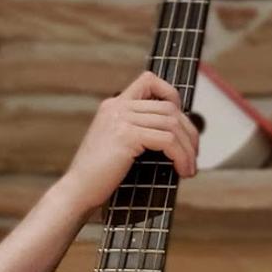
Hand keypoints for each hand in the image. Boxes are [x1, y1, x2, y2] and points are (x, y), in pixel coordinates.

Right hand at [56, 71, 200, 210]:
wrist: (78, 190)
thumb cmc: (100, 175)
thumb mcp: (120, 145)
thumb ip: (141, 131)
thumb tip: (180, 135)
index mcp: (114, 106)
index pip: (148, 80)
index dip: (171, 94)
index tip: (181, 122)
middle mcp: (117, 107)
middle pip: (169, 107)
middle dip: (189, 131)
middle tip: (193, 155)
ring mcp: (120, 119)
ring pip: (172, 124)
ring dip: (188, 148)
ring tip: (190, 168)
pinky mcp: (126, 135)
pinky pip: (167, 140)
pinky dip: (181, 156)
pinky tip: (182, 171)